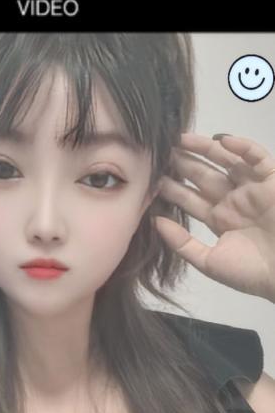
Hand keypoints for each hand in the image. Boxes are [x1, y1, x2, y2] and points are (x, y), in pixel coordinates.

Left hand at [154, 132, 274, 302]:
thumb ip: (182, 242)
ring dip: (205, 149)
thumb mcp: (209, 262)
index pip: (190, 199)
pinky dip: (243, 147)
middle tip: (160, 151)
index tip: (149, 177)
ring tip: (181, 139)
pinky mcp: (272, 180)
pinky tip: (221, 140)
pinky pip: (258, 158)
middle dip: (183, 164)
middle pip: (204, 176)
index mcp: (219, 220)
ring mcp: (252, 189)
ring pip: (226, 162)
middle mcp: (233, 201)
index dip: (172, 187)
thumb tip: (155, 222)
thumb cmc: (250, 273)